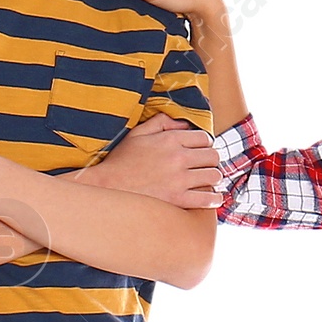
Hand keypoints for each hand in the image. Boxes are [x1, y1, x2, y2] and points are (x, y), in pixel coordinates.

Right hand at [94, 113, 222, 207]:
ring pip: (213, 175)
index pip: (204, 138)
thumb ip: (161, 122)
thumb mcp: (138, 134)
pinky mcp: (177, 199)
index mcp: (170, 139)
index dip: (205, 144)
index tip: (201, 151)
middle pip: (213, 156)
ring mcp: (179, 179)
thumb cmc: (121, 160)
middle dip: (211, 160)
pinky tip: (214, 198)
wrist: (107, 187)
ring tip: (208, 180)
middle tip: (206, 165)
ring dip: (213, 177)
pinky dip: (214, 198)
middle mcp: (178, 157)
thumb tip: (183, 124)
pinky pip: (207, 198)